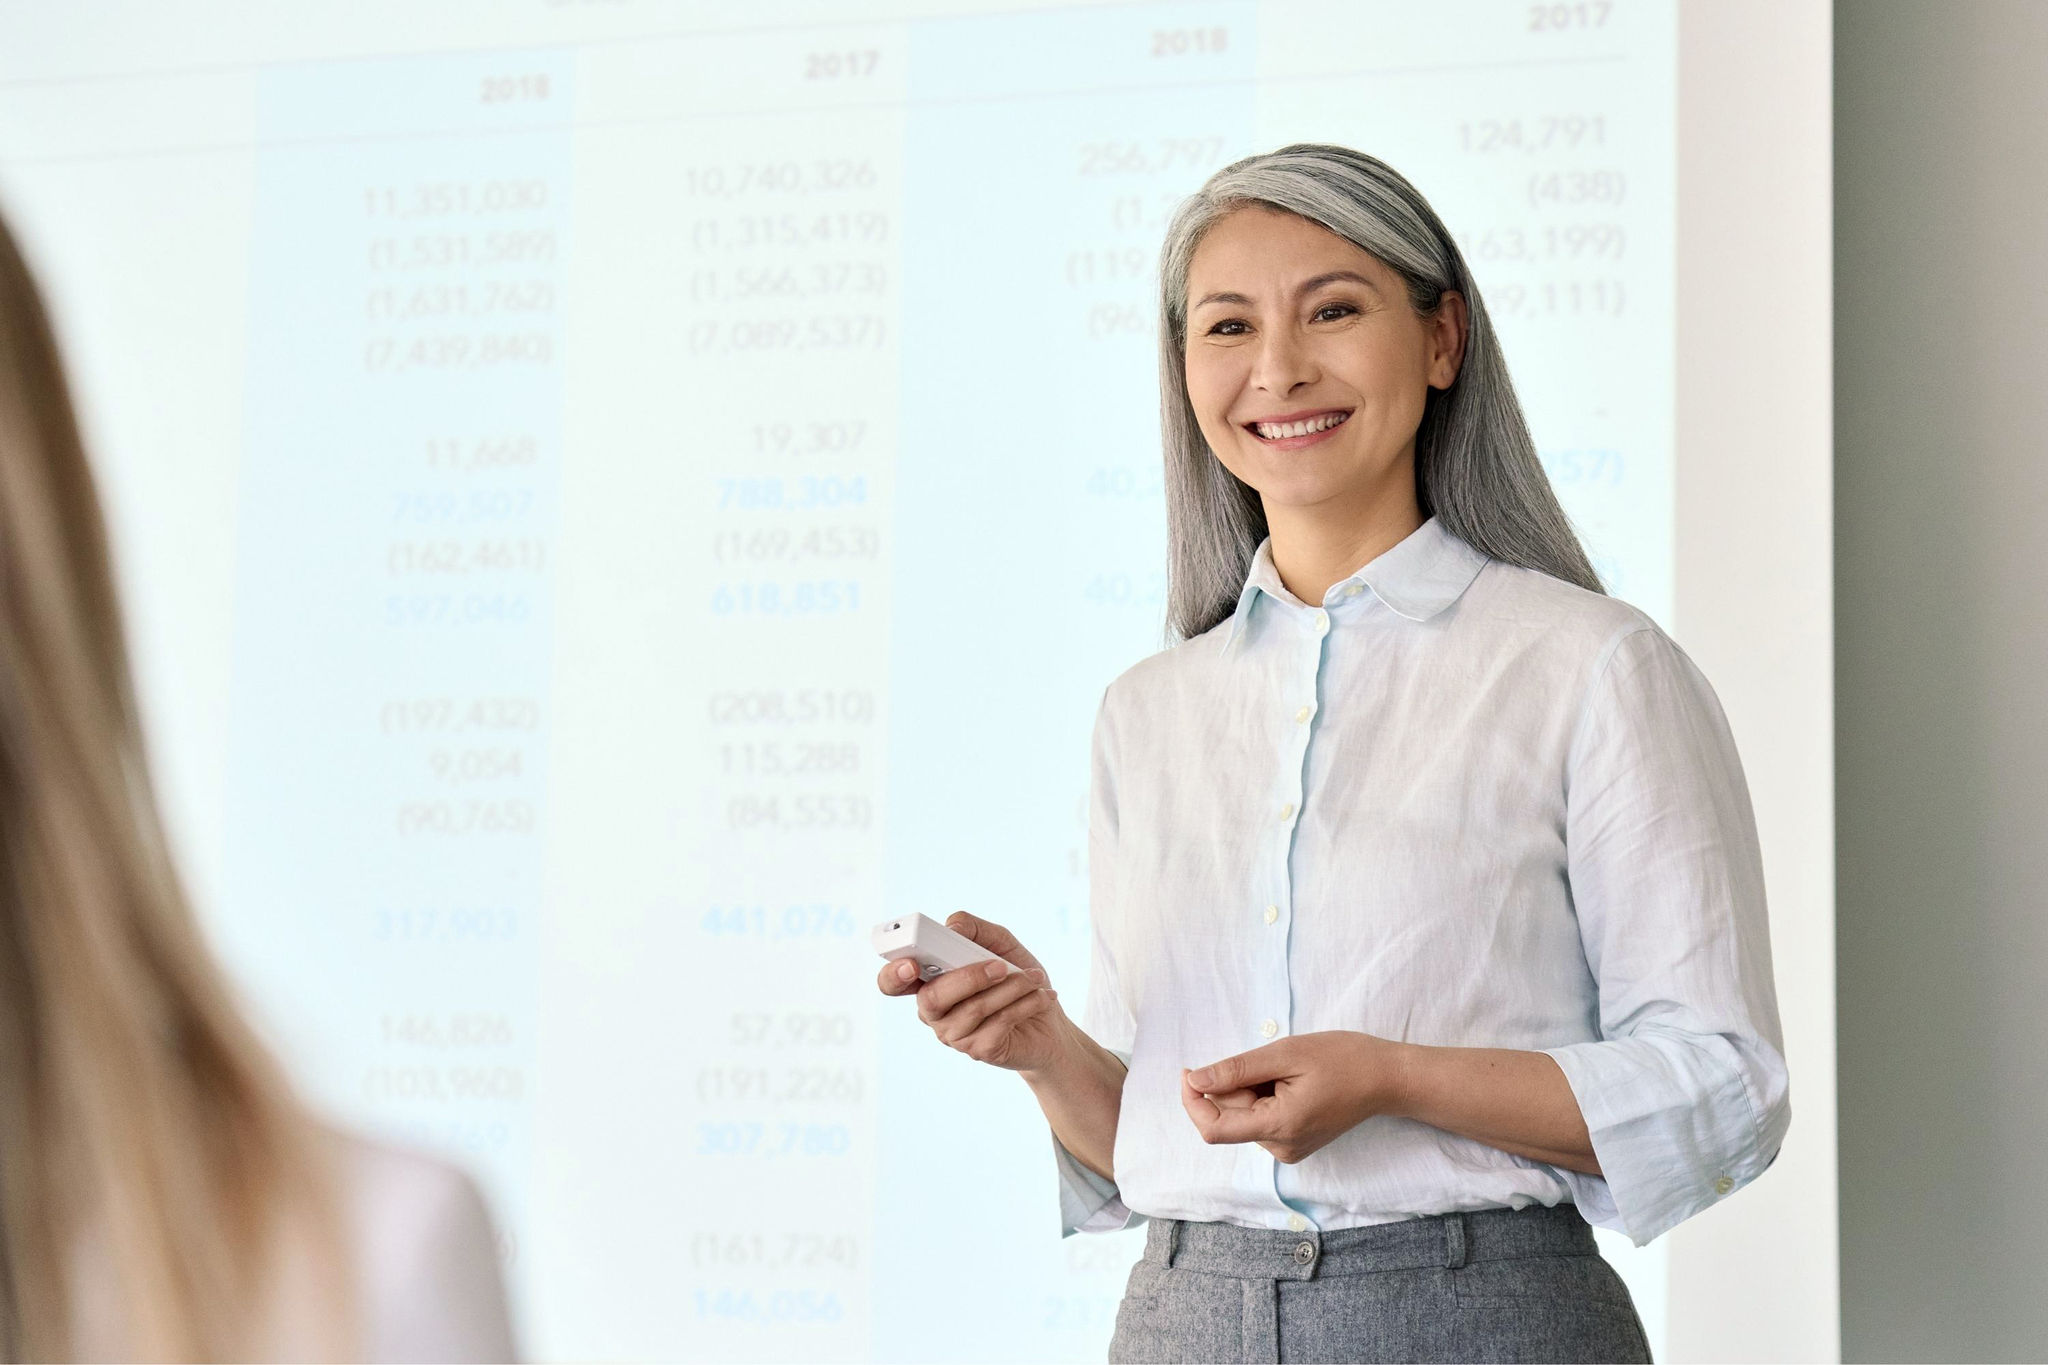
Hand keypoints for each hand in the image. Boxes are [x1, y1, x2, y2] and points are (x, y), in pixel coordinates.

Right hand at [874, 912, 1065, 1072]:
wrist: (1049, 1022)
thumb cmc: (1017, 978)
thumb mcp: (1000, 944)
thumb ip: (973, 929)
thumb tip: (952, 926)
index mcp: (929, 981)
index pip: (892, 982)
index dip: (894, 974)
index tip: (911, 965)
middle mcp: (933, 1012)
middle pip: (931, 998)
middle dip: (968, 977)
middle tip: (1001, 966)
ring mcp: (953, 1035)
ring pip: (973, 1008)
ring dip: (1011, 987)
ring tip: (1034, 977)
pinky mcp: (979, 1050)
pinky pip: (999, 1023)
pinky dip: (1026, 1003)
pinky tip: (1042, 996)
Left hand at [1181, 1031, 1410, 1163]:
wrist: (1385, 1078)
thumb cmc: (1342, 1059)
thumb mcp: (1285, 1053)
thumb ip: (1236, 1070)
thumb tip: (1195, 1081)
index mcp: (1279, 1127)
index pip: (1214, 1129)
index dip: (1192, 1102)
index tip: (1189, 1071)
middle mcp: (1281, 1147)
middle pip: (1229, 1118)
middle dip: (1232, 1087)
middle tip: (1266, 1062)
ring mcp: (1288, 1149)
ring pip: (1243, 1117)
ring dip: (1249, 1090)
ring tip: (1286, 1073)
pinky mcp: (1294, 1143)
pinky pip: (1260, 1120)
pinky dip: (1262, 1098)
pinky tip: (1289, 1084)